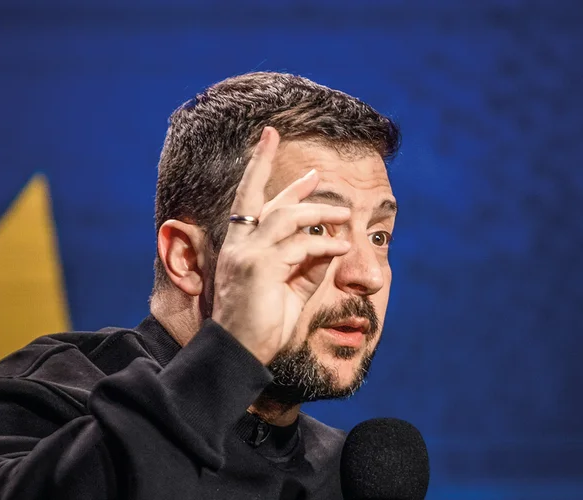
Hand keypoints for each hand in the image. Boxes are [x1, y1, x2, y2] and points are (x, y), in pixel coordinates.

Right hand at [211, 127, 350, 364]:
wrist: (241, 354)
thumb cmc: (263, 325)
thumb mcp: (291, 288)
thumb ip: (307, 265)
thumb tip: (330, 244)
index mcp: (240, 247)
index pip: (248, 200)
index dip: (260, 168)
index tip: (271, 142)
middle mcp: (239, 245)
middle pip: (259, 196)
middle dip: (280, 172)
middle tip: (315, 170)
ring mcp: (247, 254)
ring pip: (285, 217)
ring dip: (318, 212)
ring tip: (344, 214)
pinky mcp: (260, 266)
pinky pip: (300, 246)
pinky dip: (324, 244)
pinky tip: (340, 247)